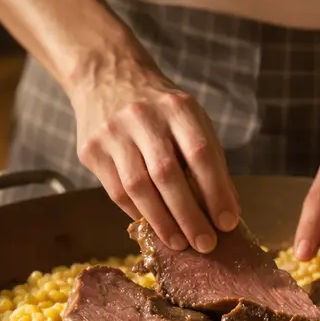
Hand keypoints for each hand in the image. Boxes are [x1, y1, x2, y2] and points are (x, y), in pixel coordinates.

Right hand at [71, 57, 239, 252]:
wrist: (105, 76)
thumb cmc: (158, 106)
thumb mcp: (189, 118)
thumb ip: (209, 158)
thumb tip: (227, 207)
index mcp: (177, 107)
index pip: (200, 154)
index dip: (216, 192)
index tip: (228, 223)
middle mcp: (143, 117)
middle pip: (167, 175)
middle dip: (189, 215)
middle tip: (205, 244)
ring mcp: (112, 133)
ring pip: (138, 187)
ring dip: (162, 222)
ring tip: (180, 243)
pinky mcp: (91, 150)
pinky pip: (116, 191)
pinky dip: (138, 213)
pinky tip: (154, 226)